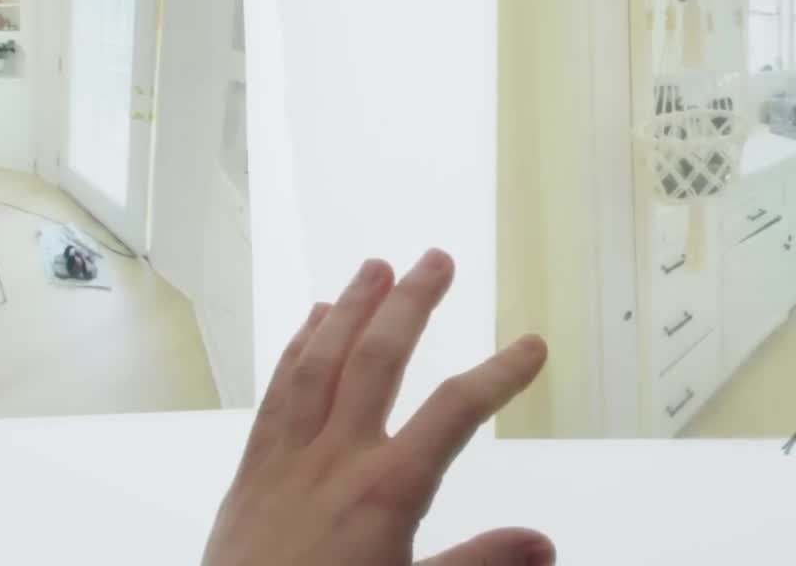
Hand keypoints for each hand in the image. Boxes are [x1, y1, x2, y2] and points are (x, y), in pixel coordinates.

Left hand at [203, 251, 553, 565]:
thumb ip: (478, 564)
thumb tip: (544, 544)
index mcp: (386, 492)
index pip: (455, 413)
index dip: (499, 375)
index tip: (531, 346)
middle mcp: (336, 460)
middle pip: (377, 361)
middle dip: (411, 306)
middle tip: (438, 259)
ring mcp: (287, 462)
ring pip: (319, 365)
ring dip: (350, 310)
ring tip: (375, 267)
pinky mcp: (251, 475)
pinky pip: (276, 396)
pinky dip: (296, 351)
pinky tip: (311, 324)